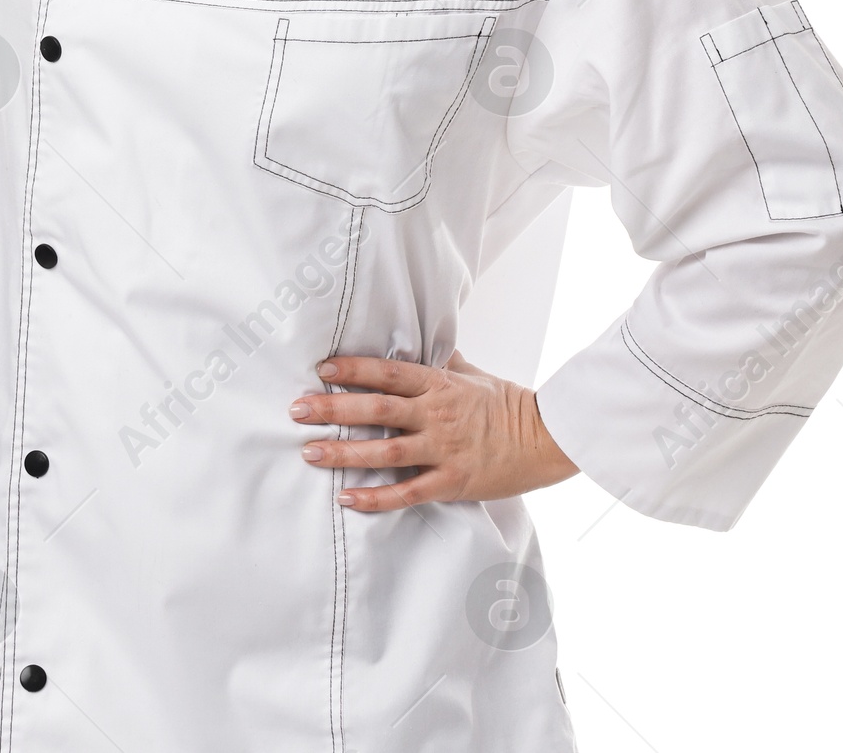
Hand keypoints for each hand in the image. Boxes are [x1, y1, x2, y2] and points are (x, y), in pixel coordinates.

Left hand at [288, 349, 579, 512]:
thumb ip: (441, 360)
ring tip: (310, 452)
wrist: (545, 437)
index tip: (322, 369)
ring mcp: (443, 449)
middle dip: (333, 409)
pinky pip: (407, 493)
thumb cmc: (506, 401)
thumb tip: (418, 342)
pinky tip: (347, 499)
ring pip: (384, 452)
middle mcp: (436, 414)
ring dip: (343, 453)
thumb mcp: (472, 373)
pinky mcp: (452, 482)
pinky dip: (375, 498)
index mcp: (438, 384)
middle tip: (297, 409)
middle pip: (375, 410)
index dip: (353, 369)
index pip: (387, 372)